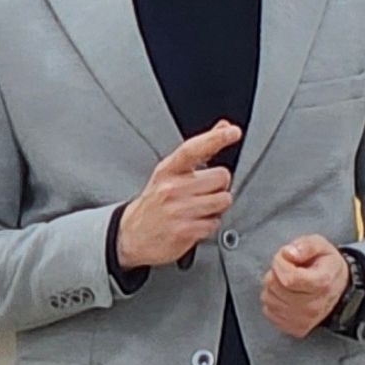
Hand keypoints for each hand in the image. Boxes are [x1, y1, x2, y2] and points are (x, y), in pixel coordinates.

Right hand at [115, 122, 241, 269]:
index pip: (193, 149)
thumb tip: (223, 127)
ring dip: (217, 206)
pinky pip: (215, 223)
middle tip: (203, 193)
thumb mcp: (170, 173)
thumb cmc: (155, 203)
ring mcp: (179, 210)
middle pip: (221, 177)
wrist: (132, 237)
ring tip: (199, 209)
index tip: (233, 132)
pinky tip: (195, 223)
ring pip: (223, 200)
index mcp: (168, 170)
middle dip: (219, 186)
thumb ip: (199, 150)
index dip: (215, 138)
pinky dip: (209, 224)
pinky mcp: (185, 231)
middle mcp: (172, 188)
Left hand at [260, 234, 351, 336]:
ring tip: (288, 282)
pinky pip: (268, 311)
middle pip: (275, 286)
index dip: (280, 263)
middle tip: (289, 269)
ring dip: (273, 286)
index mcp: (322, 283)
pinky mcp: (295, 328)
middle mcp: (314, 306)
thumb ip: (305, 245)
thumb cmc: (326, 265)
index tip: (286, 257)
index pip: (289, 278)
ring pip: (268, 298)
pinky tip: (286, 295)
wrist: (339, 288)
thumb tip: (288, 254)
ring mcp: (304, 320)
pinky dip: (274, 300)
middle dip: (276, 272)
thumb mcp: (321, 245)